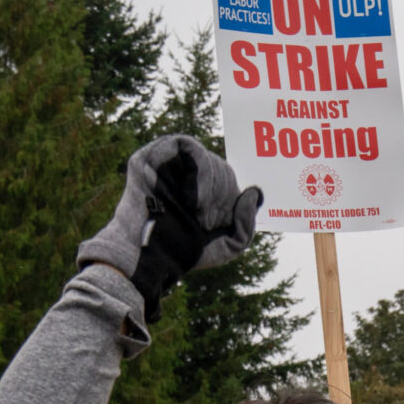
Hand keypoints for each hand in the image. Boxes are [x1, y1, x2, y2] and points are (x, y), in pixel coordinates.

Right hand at [78, 135, 261, 321]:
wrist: (150, 260)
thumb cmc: (186, 254)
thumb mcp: (229, 244)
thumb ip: (247, 221)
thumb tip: (255, 192)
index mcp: (202, 190)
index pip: (228, 176)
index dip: (232, 195)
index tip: (222, 222)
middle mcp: (183, 175)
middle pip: (219, 164)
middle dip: (221, 192)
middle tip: (206, 222)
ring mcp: (165, 166)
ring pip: (202, 154)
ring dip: (210, 181)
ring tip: (198, 210)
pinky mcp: (147, 160)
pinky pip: (181, 143)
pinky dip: (197, 168)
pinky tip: (191, 197)